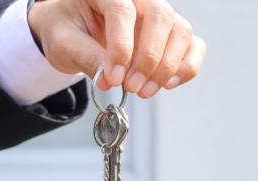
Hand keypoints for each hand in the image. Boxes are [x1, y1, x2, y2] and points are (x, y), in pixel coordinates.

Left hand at [27, 0, 205, 97]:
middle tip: (131, 87)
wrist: (72, 29)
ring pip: (181, 32)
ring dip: (167, 67)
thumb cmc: (67, 29)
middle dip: (149, 58)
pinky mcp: (170, 34)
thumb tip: (109, 80)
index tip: (113, 77)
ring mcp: (159, 14)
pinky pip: (193, 45)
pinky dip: (186, 67)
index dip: (121, 47)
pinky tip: (167, 85)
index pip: (123, 11)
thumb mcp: (64, 43)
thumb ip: (86, 58)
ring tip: (143, 91)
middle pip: (160, 17)